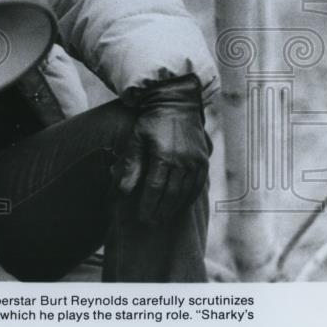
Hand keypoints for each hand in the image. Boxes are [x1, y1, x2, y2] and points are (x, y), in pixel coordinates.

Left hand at [115, 75, 210, 224]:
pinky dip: (189, 198)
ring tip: (163, 218)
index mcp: (164, 156)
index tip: (141, 217)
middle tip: (150, 223)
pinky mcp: (203, 160)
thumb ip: (131, 165)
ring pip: (185, 193)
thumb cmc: (151, 121)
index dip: (148, 205)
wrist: (176, 103)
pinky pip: (198, 185)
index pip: (155, 189)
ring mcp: (196, 161)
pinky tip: (180, 205)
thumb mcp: (136, 139)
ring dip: (174, 208)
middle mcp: (183, 161)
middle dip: (160, 211)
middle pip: (171, 195)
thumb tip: (123, 191)